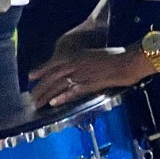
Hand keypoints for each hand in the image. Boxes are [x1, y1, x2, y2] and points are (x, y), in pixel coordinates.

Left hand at [29, 46, 149, 106]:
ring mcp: (83, 74)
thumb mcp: (96, 55)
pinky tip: (53, 103)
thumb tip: (78, 67)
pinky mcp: (90, 84)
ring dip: (47, 95)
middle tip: (31, 97)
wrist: (129, 61)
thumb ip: (85, 61)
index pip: (54, 63)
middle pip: (54, 76)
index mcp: (78, 55)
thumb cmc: (116, 56)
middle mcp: (77, 64)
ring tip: (37, 103)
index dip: (42, 69)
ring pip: (60, 85)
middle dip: (41, 87)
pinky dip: (62, 97)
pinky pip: (73, 91)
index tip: (30, 76)